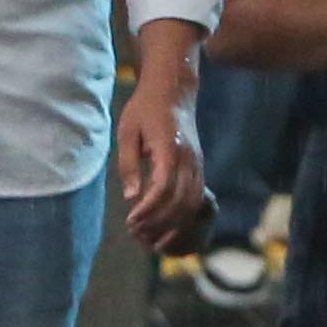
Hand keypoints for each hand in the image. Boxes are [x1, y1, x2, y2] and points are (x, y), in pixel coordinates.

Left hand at [116, 78, 208, 254]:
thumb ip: (129, 165)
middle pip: (180, 201)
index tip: (131, 220)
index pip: (163, 188)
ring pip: (192, 204)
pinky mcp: (198, 167)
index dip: (148, 209)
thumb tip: (131, 197)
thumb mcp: (128, 132)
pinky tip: (165, 224)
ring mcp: (197, 164)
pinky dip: (182, 216)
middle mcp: (189, 159)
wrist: (173, 90)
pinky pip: (195, 198)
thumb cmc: (145, 109)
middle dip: (159, 222)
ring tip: (151, 236)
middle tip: (136, 232)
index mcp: (170, 148)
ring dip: (173, 223)